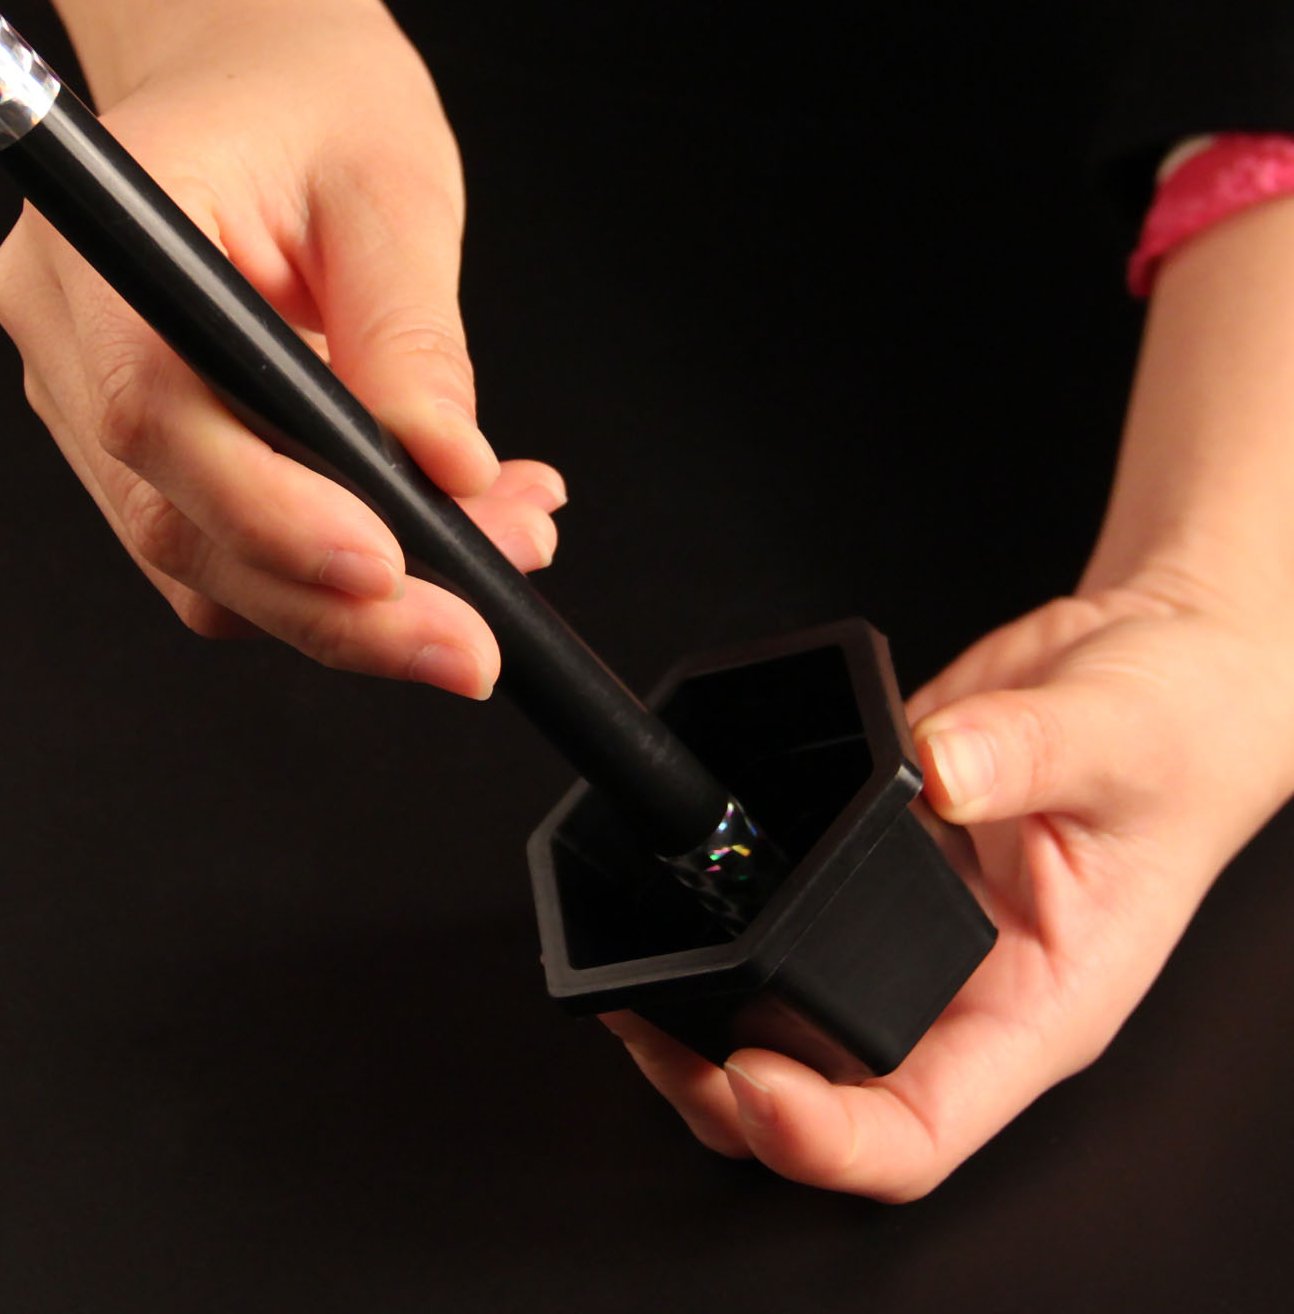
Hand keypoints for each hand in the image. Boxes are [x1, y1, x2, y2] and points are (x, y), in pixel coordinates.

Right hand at [0, 0, 563, 696]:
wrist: (250, 71)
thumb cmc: (313, 97)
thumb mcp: (391, 185)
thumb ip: (412, 337)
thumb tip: (449, 477)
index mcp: (107, 226)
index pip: (155, 410)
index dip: (269, 511)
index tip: (391, 566)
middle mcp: (64, 327)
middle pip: (175, 520)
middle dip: (335, 605)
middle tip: (471, 642)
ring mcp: (85, 396)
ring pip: (199, 560)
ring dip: (348, 603)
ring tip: (493, 565)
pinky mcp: (137, 444)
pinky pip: (221, 542)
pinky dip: (326, 571)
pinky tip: (438, 539)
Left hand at [606, 570, 1293, 1198]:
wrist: (1146, 674)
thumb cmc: (1172, 734)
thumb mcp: (1119, 737)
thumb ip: (1029, 752)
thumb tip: (939, 769)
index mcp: (1035, 1007)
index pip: (921, 1127)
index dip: (827, 1137)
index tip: (753, 1083)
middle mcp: (959, 993)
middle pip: (825, 1100)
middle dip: (723, 1092)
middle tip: (652, 1036)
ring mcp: (904, 940)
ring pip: (782, 1027)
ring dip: (700, 1023)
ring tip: (637, 985)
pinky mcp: (863, 874)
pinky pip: (777, 926)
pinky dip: (715, 928)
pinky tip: (679, 896)